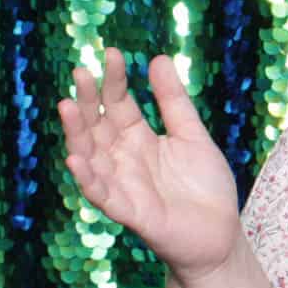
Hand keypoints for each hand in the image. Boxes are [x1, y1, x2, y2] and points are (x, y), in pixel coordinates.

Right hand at [59, 48, 241, 281]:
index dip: (114, 80)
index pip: (118, 104)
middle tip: (81, 72)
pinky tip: (76, 159)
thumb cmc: (204, 186)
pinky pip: (103, 195)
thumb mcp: (192, 135)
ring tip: (67, 107)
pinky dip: (89, 179)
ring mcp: (123, 186)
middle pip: (98, 126)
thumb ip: (173, 101)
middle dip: (88, 100)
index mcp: (138, 139)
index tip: (112, 53)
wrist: (220, 235)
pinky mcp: (131, 213)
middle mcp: (123, 160)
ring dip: (77, 134)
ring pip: (91, 157)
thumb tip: (158, 57)